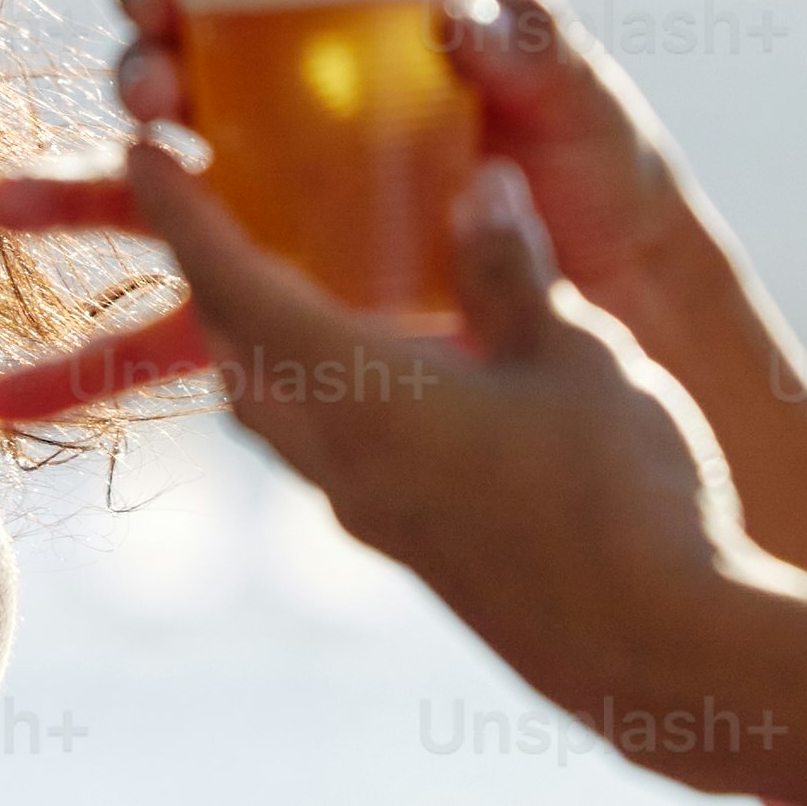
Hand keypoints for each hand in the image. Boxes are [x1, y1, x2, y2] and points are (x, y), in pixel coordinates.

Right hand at [0, 0, 720, 417]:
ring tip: (3, 215)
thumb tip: (466, 19)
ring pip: (145, 215)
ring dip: (68, 207)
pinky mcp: (277, 329)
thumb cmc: (606, 187)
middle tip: (153, 103)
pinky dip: (83, 373)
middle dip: (137, 87)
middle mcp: (288, 135)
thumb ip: (539, 53)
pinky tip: (9, 403)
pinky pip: (169, 346)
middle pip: (175, 94)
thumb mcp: (587, 112)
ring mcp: (274, 232)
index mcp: (345, 54)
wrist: (639, 319)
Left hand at [0, 131, 753, 756]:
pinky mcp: (415, 551)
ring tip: (284, 283)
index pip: (237, 290)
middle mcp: (343, 463)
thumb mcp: (578, 355)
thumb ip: (511, 273)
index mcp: (365, 399)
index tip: (141, 153)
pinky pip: (328, 456)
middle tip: (212, 208)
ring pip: (275, 417)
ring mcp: (375, 517)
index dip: (184, 216)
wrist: (665, 653)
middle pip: (237, 358)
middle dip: (212, 279)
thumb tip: (481, 184)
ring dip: (259, 347)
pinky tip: (382, 377)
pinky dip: (318, 398)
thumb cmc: (626, 493)